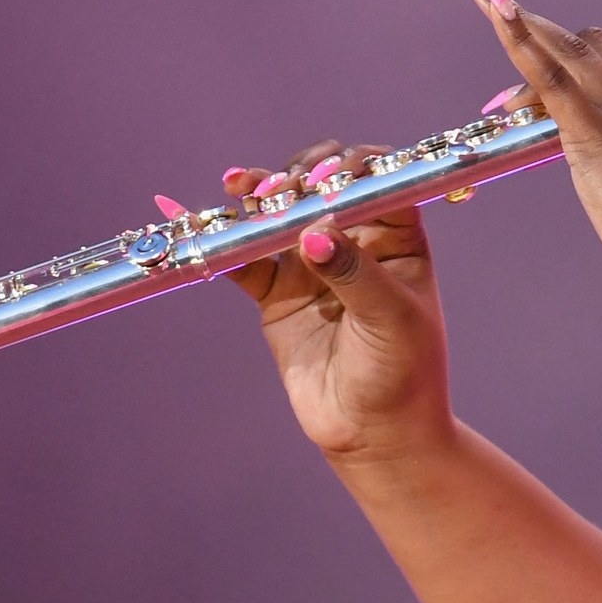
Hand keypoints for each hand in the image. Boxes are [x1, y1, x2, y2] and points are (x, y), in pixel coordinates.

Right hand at [218, 143, 448, 460]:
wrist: (375, 434)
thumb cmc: (403, 373)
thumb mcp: (391, 319)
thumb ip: (354, 272)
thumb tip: (314, 232)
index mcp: (398, 239)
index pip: (378, 182)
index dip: (354, 168)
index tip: (330, 174)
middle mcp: (354, 243)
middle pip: (321, 189)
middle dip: (299, 177)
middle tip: (283, 188)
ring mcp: (311, 266)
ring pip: (279, 216)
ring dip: (258, 196)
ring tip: (242, 187)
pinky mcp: (276, 295)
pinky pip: (244, 259)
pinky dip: (222, 240)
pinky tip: (198, 219)